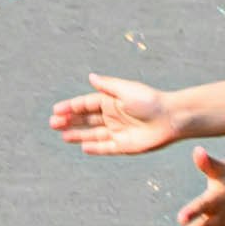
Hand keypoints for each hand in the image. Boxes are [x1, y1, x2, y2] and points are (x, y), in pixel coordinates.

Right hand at [50, 75, 194, 156]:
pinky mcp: (126, 146)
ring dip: (78, 134)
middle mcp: (112, 116)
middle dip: (69, 121)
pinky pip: (107, 147)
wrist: (171, 118)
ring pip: (93, 134)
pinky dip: (95, 148)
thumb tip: (91, 77)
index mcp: (111, 101)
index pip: (86, 104)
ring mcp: (118, 132)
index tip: (56, 110)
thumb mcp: (126, 90)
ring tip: (63, 136)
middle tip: (53, 124)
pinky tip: (83, 147)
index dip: (70, 107)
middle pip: (86, 119)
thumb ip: (107, 86)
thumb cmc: (150, 101)